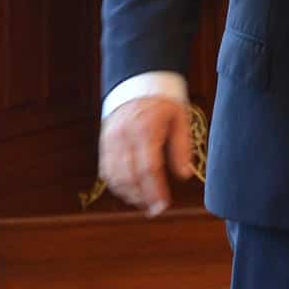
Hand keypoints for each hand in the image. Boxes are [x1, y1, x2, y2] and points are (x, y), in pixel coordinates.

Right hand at [99, 97, 193, 216]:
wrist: (138, 79)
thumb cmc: (163, 101)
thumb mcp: (180, 119)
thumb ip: (181, 148)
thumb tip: (184, 175)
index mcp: (145, 130)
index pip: (148, 168)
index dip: (155, 190)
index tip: (164, 205)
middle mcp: (124, 136)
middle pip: (129, 176)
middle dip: (142, 197)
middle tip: (155, 210)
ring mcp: (111, 139)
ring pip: (114, 175)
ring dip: (128, 194)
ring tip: (143, 203)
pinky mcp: (104, 141)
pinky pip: (106, 169)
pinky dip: (115, 184)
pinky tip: (128, 191)